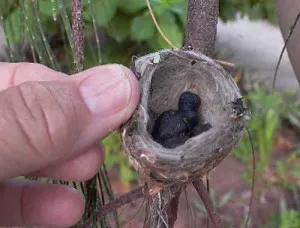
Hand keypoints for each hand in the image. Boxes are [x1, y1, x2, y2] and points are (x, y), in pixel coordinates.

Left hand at [0, 63, 139, 226]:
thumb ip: (40, 118)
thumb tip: (120, 86)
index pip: (25, 78)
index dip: (73, 86)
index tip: (119, 100)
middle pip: (33, 118)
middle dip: (76, 126)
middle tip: (113, 135)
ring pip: (27, 158)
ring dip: (67, 164)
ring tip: (93, 167)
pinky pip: (11, 200)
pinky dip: (43, 202)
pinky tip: (70, 207)